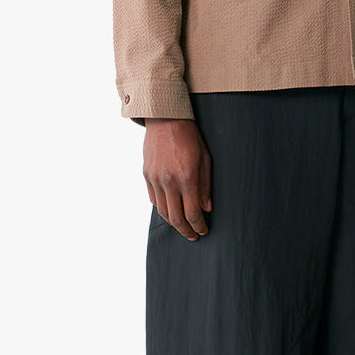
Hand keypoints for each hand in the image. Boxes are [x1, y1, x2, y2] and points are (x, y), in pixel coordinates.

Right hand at [143, 119, 212, 240]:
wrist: (165, 119)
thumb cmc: (190, 137)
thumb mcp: (205, 159)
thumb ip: (206, 186)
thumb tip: (207, 208)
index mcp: (187, 177)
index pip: (193, 213)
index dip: (200, 226)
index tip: (204, 231)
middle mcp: (169, 181)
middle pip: (176, 218)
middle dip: (186, 231)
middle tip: (194, 236)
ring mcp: (155, 179)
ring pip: (163, 212)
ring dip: (174, 223)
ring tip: (183, 226)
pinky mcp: (147, 175)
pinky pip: (154, 199)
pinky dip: (163, 209)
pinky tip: (171, 211)